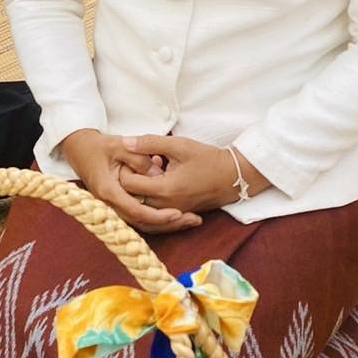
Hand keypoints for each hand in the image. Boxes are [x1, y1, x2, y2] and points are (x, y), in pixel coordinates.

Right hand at [60, 129, 202, 235]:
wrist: (80, 151)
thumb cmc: (98, 147)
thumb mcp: (119, 145)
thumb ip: (138, 157)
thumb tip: (158, 172)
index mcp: (108, 190)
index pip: (135, 211)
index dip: (157, 215)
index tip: (177, 213)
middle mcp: (110, 205)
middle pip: (142, 223)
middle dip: (168, 224)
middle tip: (193, 220)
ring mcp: (114, 208)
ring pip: (143, 224)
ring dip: (167, 224)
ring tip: (192, 220)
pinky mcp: (120, 206)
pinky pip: (141, 218)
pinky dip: (160, 218)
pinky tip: (180, 215)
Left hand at [118, 135, 270, 215]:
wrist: (232, 178)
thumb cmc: (207, 159)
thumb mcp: (179, 145)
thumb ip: (150, 143)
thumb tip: (125, 142)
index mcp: (164, 189)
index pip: (127, 183)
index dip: (124, 168)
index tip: (131, 156)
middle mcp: (165, 206)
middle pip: (130, 198)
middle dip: (128, 180)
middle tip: (135, 163)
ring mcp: (170, 213)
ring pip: (139, 206)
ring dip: (137, 191)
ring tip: (145, 173)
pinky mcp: (175, 215)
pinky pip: (151, 212)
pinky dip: (146, 200)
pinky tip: (153, 183)